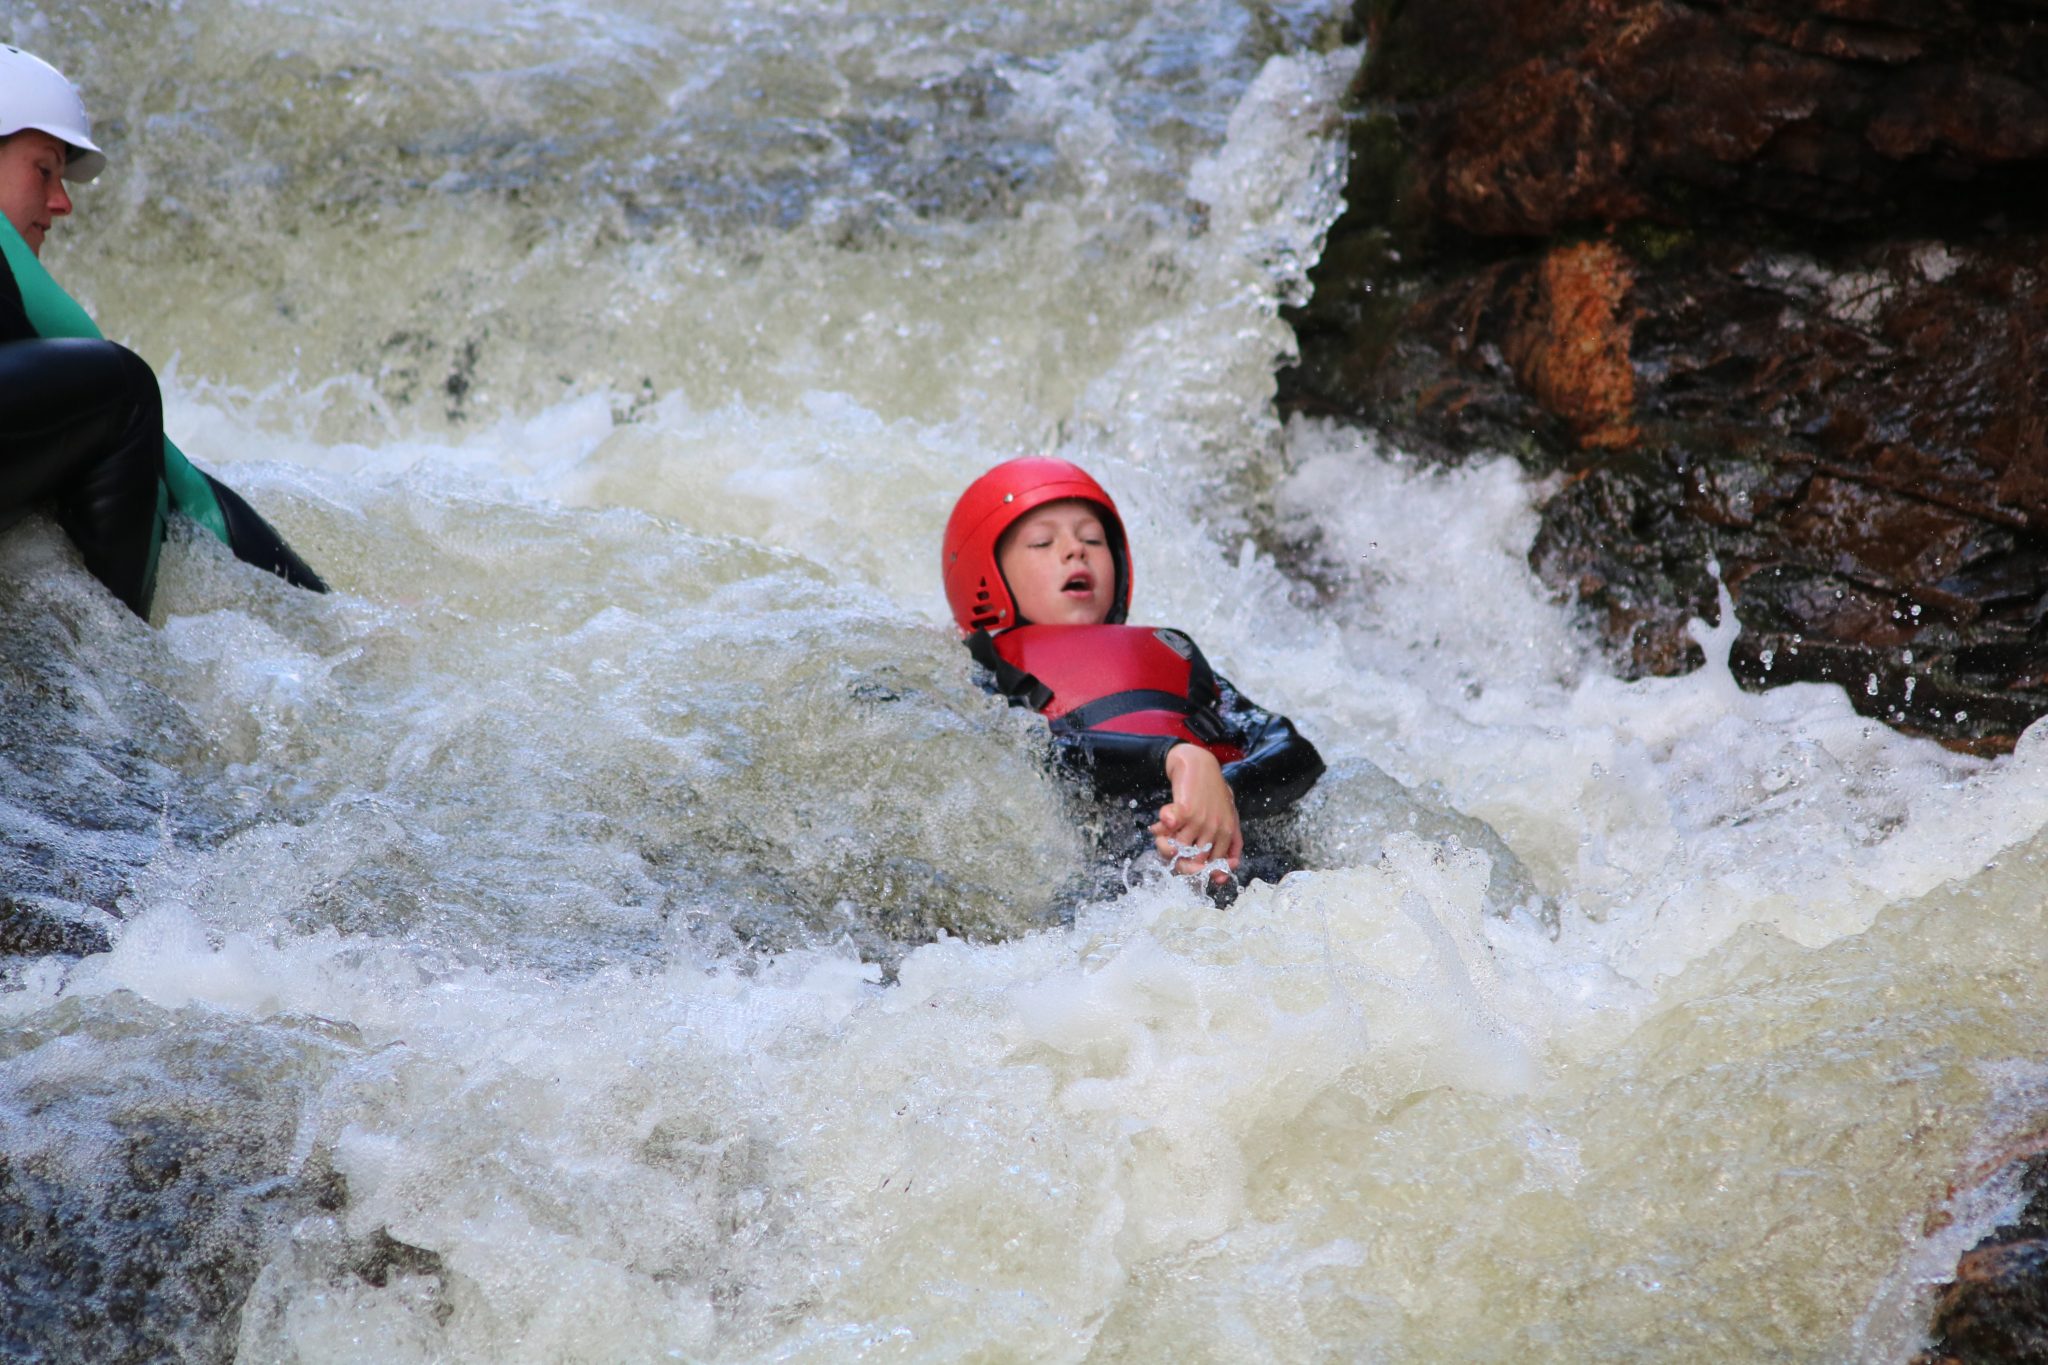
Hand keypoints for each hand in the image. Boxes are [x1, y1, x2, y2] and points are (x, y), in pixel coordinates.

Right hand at [1148, 744, 1242, 883]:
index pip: (1218, 864)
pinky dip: (1160, 829)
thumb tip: (1221, 876)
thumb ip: (1228, 843)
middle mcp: (1216, 829)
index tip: (1195, 870)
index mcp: (1228, 832)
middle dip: (1179, 861)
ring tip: (1161, 833)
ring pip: (1178, 849)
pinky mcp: (1186, 810)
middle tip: (1170, 852)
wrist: (1199, 763)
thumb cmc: (1212, 790)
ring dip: (1164, 843)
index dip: (1204, 872)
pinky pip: (1168, 831)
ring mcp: (1202, 821)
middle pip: (1195, 862)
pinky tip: (1158, 824)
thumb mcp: (1227, 816)